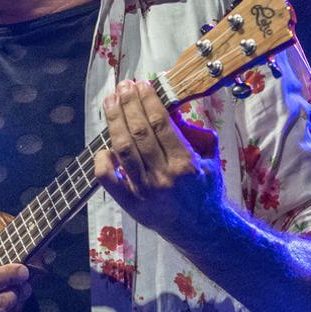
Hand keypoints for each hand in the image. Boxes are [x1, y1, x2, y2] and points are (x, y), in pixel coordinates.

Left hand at [92, 80, 226, 242]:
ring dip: (114, 121)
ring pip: (122, 149)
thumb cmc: (205, 187)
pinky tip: (104, 143)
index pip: (160, 123)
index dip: (147, 100)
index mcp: (185, 163)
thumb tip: (167, 105)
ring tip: (110, 101)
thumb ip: (191, 129)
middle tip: (123, 86)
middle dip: (128, 104)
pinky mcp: (130, 204)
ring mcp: (144, 191)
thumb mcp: (208, 154)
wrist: (201, 228)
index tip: (141, 84)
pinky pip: (107, 179)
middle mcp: (163, 177)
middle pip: (139, 131)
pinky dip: (102, 159)